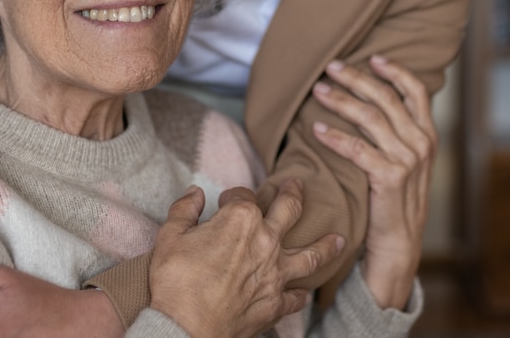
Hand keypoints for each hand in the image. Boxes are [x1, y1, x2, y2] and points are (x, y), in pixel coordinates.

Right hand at [149, 180, 344, 337]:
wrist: (185, 327)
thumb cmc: (176, 281)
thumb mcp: (170, 237)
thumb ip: (185, 209)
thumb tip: (195, 193)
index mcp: (242, 220)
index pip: (243, 197)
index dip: (231, 197)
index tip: (222, 203)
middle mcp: (266, 241)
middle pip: (289, 211)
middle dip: (294, 194)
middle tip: (298, 185)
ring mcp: (275, 274)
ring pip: (311, 255)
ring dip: (326, 245)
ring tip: (339, 240)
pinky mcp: (275, 303)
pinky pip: (296, 297)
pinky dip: (302, 295)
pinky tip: (306, 294)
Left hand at [312, 55, 435, 309]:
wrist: (398, 244)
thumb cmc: (394, 200)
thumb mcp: (406, 162)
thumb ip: (398, 133)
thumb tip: (373, 100)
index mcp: (427, 135)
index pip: (417, 91)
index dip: (395, 70)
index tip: (372, 57)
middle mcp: (421, 144)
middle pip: (387, 98)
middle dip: (356, 78)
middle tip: (331, 67)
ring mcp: (407, 161)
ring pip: (370, 117)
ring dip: (341, 100)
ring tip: (318, 92)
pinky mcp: (389, 178)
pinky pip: (357, 149)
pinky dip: (335, 136)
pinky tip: (316, 129)